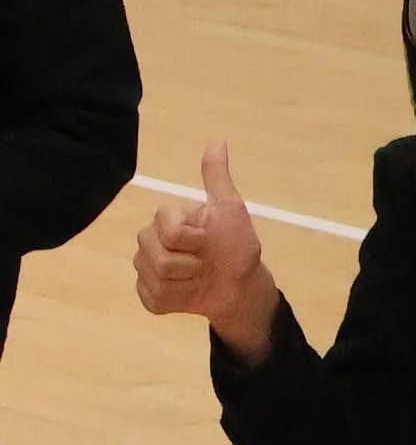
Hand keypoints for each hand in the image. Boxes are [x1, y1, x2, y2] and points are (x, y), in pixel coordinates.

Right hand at [134, 144, 277, 361]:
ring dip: (188, 284)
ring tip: (199, 277)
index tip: (208, 240)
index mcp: (166, 219)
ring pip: (157, 280)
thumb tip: (217, 142)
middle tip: (205, 262)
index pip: (168, 231)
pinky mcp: (148, 295)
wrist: (240, 286)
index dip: (193, 240)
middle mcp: (149, 241)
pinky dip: (177, 301)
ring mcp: (146, 269)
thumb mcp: (230, 210)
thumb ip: (216, 179)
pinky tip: (188, 295)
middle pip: (159, 259)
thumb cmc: (235, 245)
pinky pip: (153, 299)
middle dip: (192, 265)